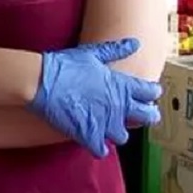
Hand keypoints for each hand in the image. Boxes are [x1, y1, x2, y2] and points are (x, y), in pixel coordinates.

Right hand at [29, 38, 161, 158]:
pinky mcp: (89, 136)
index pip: (150, 92)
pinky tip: (93, 140)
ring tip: (110, 127)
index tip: (148, 94)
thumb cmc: (65, 65)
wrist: (41, 82)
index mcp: (120, 85)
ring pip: (123, 136)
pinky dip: (98, 147)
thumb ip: (115, 49)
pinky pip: (102, 150)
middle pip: (147, 116)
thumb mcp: (91, 53)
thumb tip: (135, 42)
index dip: (152, 93)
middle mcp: (118, 106)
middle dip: (148, 115)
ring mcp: (104, 123)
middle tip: (141, 115)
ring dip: (117, 132)